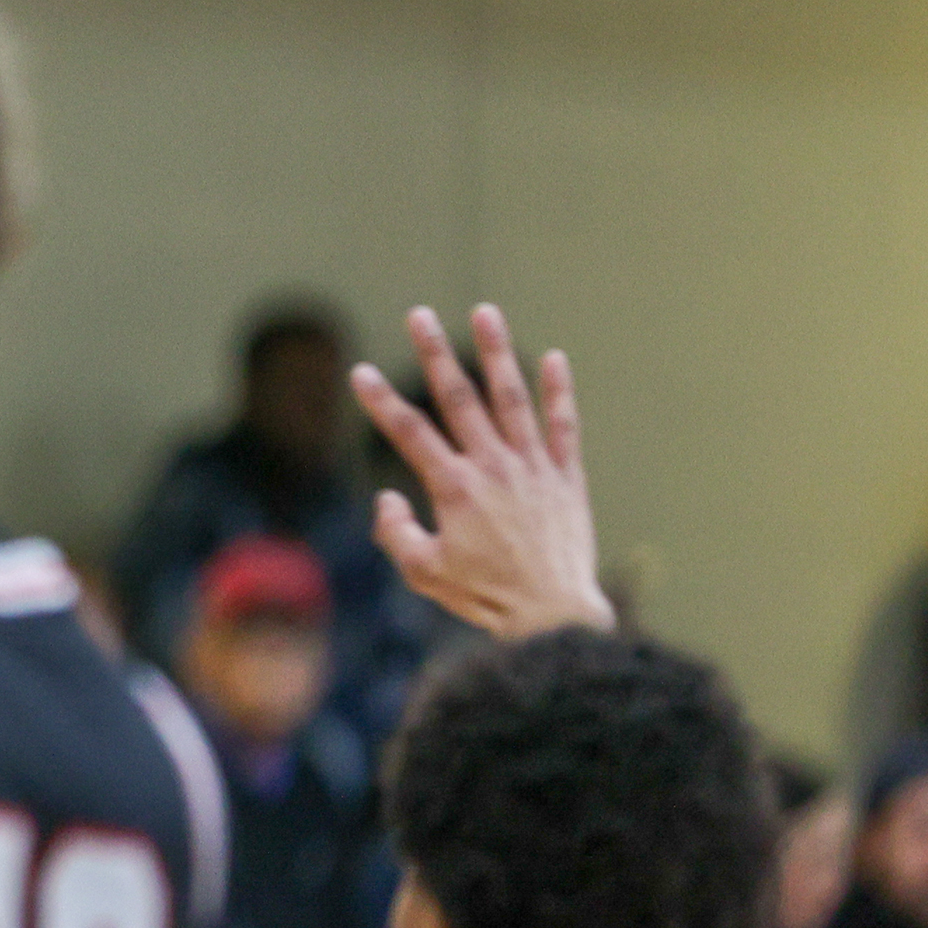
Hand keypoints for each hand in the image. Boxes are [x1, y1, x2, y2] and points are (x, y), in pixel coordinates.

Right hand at [349, 303, 612, 638]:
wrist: (552, 613)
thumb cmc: (484, 597)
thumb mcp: (423, 574)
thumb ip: (396, 532)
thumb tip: (387, 497)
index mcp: (454, 489)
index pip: (409, 433)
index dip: (381, 401)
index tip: (360, 372)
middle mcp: (493, 467)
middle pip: (459, 399)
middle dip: (435, 353)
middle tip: (418, 316)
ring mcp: (534, 467)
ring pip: (512, 398)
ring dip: (496, 353)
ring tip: (485, 313)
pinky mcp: (566, 477)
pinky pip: (564, 426)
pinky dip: (559, 391)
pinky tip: (553, 358)